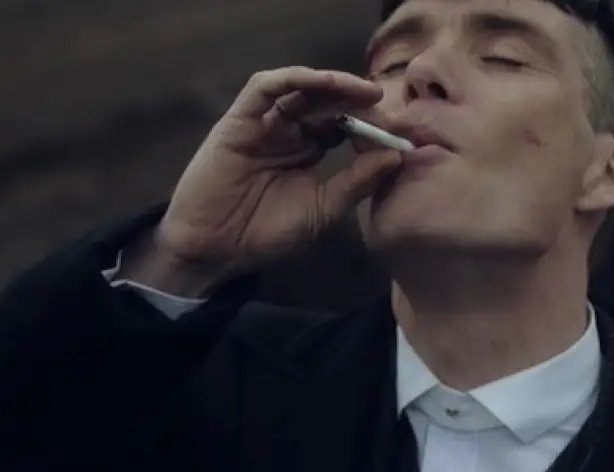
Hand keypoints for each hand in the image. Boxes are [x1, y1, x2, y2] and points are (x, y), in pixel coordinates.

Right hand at [133, 67, 403, 291]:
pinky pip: (264, 88)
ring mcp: (263, 124)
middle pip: (325, 101)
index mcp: (307, 151)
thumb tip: (396, 155)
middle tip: (384, 102)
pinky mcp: (238, 121)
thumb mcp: (323, 209)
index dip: (369, 122)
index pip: (343, 124)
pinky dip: (292, 79)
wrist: (216, 250)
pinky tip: (321, 83)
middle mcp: (286, 131)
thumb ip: (356, 182)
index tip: (397, 129)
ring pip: (299, 87)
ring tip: (362, 91)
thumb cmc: (266, 233)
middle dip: (356, 98)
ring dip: (331, 84)